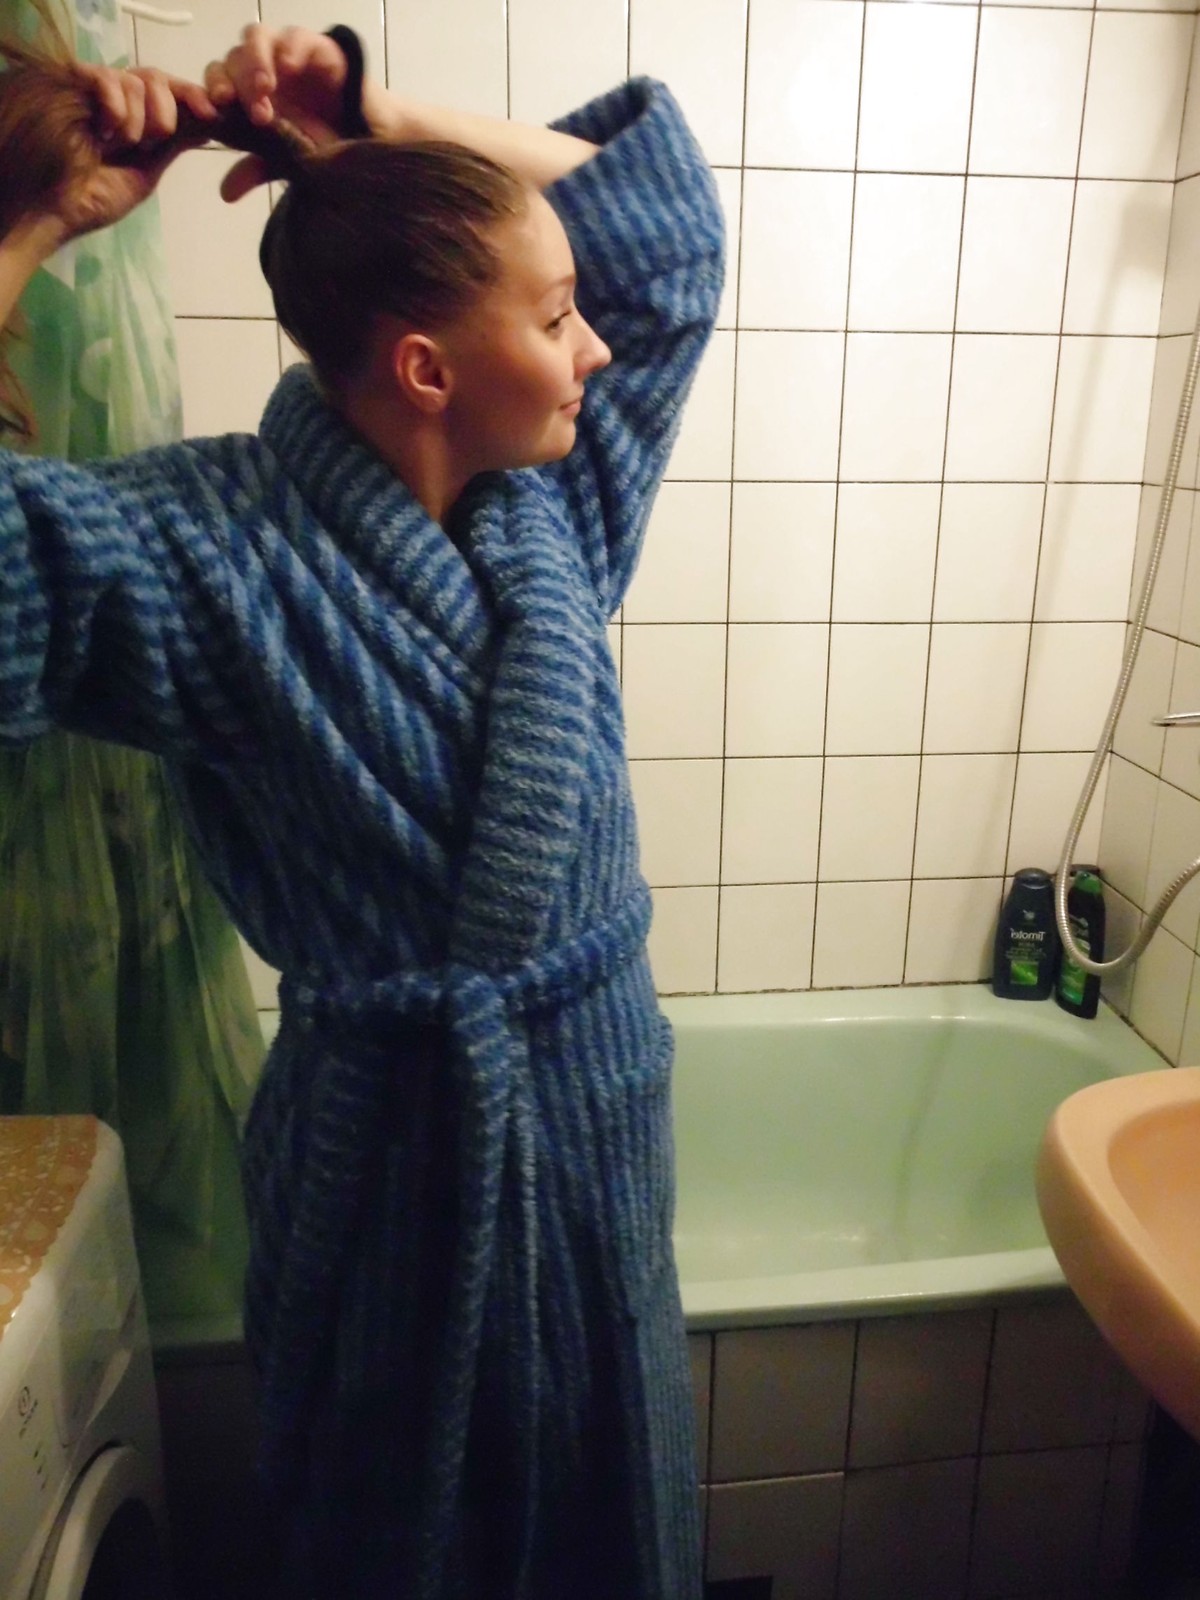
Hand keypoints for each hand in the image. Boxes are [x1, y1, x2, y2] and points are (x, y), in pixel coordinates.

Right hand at [54, 63, 215, 239]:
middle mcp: (118, 99)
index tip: (213, 115)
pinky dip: (116, 106)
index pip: (170, 91)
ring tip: (121, 146)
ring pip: (135, 79)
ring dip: (138, 119)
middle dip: (166, 110)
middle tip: (155, 138)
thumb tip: (205, 125)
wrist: (63, 209)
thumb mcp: (148, 170)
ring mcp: (96, 92)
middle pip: (156, 77)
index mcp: (137, 117)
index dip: (193, 96)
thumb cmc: (100, 197)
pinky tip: (107, 132)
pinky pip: (107, 77)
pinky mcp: (74, 86)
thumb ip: (173, 144)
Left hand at [205, 25, 349, 200]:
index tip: (212, 114)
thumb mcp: (286, 161)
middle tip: (255, 113)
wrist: (370, 140)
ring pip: (257, 38)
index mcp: (248, 91)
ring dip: (256, 61)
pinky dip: (290, 48)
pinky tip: (289, 67)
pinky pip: (296, 36)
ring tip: (267, 87)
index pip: (218, 79)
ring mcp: (286, 55)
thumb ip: (255, 169)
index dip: (209, 92)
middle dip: (238, 83)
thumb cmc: (325, 146)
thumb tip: (226, 193)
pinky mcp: (315, 46)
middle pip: (233, 58)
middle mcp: (262, 68)